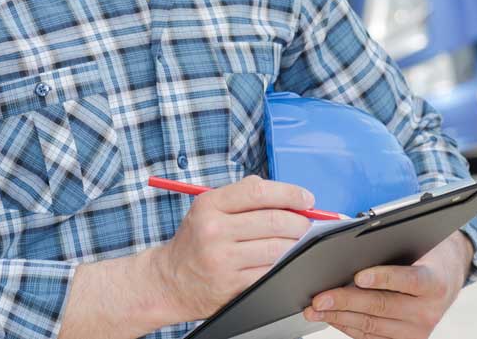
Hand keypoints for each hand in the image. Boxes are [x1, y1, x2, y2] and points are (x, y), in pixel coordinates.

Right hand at [150, 175, 314, 321]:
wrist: (168, 281)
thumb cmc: (195, 242)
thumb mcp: (208, 209)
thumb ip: (243, 196)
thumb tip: (287, 195)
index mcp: (209, 205)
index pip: (258, 191)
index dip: (289, 193)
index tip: (306, 199)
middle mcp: (214, 230)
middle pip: (273, 220)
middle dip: (300, 221)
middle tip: (308, 223)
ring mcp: (222, 259)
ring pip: (276, 248)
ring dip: (296, 244)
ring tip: (299, 241)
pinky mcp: (231, 285)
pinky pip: (269, 271)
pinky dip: (283, 264)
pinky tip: (285, 260)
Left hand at [303, 231, 473, 338]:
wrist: (446, 279)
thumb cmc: (424, 257)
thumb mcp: (416, 245)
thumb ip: (390, 248)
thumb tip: (350, 250)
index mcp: (435, 282)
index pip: (409, 280)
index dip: (383, 278)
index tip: (359, 275)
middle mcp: (428, 311)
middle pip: (382, 306)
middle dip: (346, 301)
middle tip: (320, 298)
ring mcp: (417, 331)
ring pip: (372, 326)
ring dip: (340, 317)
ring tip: (316, 309)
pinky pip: (371, 337)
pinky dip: (348, 326)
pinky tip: (332, 317)